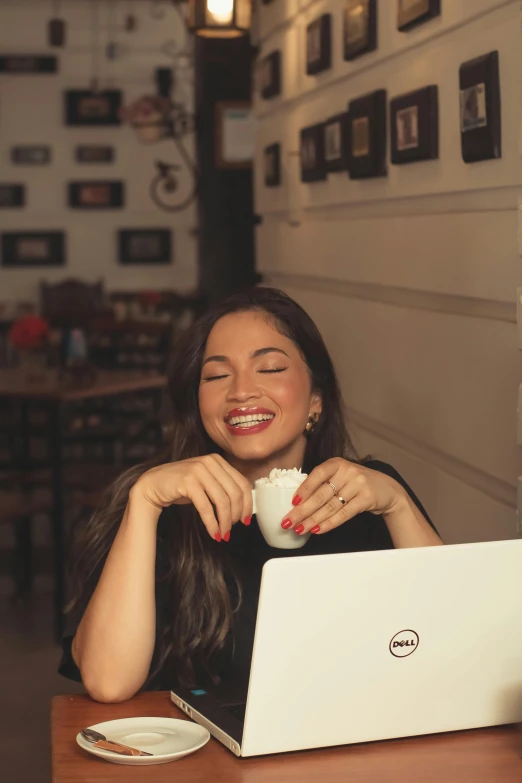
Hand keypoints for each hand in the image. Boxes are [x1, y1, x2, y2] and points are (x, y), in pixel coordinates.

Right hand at [131, 454, 252, 541]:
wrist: (153, 484)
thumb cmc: (182, 487)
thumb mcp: (206, 483)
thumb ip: (223, 487)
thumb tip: (244, 507)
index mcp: (218, 461)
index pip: (242, 483)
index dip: (247, 504)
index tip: (246, 519)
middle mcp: (210, 462)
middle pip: (234, 493)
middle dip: (236, 515)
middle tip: (232, 529)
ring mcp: (199, 470)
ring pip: (222, 501)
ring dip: (225, 522)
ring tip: (223, 534)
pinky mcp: (188, 482)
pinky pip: (206, 507)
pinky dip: (212, 523)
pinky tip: (213, 532)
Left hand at [281, 458, 405, 535]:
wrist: (387, 489)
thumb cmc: (356, 483)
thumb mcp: (341, 476)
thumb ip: (323, 484)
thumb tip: (297, 502)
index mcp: (337, 463)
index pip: (317, 474)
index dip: (304, 489)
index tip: (292, 502)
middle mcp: (348, 471)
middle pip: (321, 494)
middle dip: (302, 510)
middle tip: (288, 522)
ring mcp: (358, 484)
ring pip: (330, 506)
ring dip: (313, 520)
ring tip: (300, 529)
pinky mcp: (366, 498)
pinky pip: (344, 514)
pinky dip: (329, 523)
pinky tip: (317, 530)